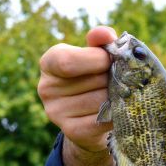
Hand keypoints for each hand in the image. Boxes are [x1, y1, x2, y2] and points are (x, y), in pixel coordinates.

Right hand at [38, 26, 117, 165]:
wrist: (91, 119)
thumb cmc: (95, 79)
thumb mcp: (95, 57)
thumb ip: (100, 42)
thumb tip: (105, 34)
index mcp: (49, 63)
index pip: (67, 61)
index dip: (95, 60)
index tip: (110, 61)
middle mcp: (46, 88)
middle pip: (93, 81)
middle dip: (113, 79)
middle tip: (119, 81)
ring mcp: (56, 113)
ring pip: (101, 101)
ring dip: (117, 97)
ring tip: (117, 96)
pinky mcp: (72, 132)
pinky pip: (103, 121)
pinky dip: (117, 115)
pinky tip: (119, 111)